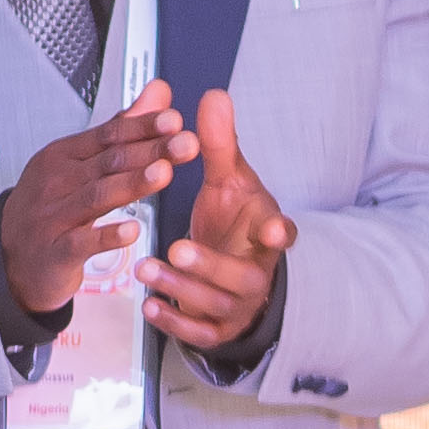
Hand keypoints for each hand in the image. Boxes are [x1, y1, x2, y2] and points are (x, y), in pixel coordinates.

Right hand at [0, 81, 196, 319]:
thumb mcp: (80, 163)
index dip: (143, 127)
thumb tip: (156, 94)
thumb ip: (123, 130)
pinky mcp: (55, 251)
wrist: (10, 257)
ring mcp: (54, 216)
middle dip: (150, 151)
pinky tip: (131, 231)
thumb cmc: (50, 207)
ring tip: (164, 175)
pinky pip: (82, 243)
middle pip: (109, 162)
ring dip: (133, 184)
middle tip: (185, 144)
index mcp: (65, 156)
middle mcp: (58, 182)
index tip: (174, 121)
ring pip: (97, 197)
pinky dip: (107, 237)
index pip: (109, 135)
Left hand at [140, 87, 294, 348]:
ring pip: (216, 304)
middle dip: (210, 265)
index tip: (273, 229)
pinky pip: (198, 332)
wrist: (234, 274)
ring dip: (181, 289)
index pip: (282, 236)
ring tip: (146, 267)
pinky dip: (174, 321)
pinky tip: (149, 304)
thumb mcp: (229, 181)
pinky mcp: (216, 327)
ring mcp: (237, 304)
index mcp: (265, 234)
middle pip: (243, 276)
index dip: (279, 234)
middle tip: (177, 247)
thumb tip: (214, 96)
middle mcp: (256, 272)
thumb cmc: (235, 223)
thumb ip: (220, 144)